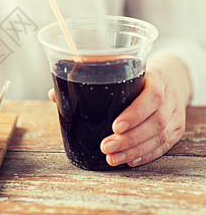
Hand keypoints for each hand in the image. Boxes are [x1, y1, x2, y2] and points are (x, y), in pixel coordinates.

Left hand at [48, 55, 190, 167]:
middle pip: (154, 122)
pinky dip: (146, 155)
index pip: (151, 97)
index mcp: (157, 79)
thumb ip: (90, 80)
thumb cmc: (138, 76)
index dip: (135, 113)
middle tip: (106, 146)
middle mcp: (170, 98)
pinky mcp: (176, 129)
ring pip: (158, 137)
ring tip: (112, 158)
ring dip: (134, 150)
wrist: (172, 78)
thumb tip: (54, 95)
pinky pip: (163, 146)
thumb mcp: (121, 70)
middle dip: (129, 138)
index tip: (115, 126)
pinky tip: (130, 160)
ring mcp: (175, 115)